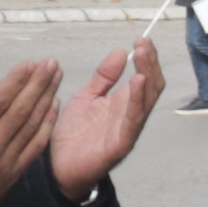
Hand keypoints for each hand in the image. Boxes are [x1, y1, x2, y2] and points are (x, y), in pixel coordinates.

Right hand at [0, 60, 57, 206]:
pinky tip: (54, 106)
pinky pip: (35, 146)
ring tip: (56, 76)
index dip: (15, 81)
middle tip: (51, 63)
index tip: (30, 63)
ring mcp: (3, 164)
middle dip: (38, 84)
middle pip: (19, 110)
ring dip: (46, 98)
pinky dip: (47, 125)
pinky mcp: (12, 176)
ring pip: (31, 126)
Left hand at [51, 37, 161, 192]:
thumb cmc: (73, 135)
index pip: (144, 78)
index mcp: (123, 104)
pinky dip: (137, 101)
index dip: (146, 59)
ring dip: (148, 76)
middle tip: (144, 43)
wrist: (56, 166)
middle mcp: (129, 116)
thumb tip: (119, 52)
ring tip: (144, 56)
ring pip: (146, 101)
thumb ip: (104, 77)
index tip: (142, 39)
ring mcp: (127, 130)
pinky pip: (133, 121)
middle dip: (150, 64)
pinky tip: (138, 82)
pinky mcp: (119, 145)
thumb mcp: (87, 97)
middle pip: (151, 87)